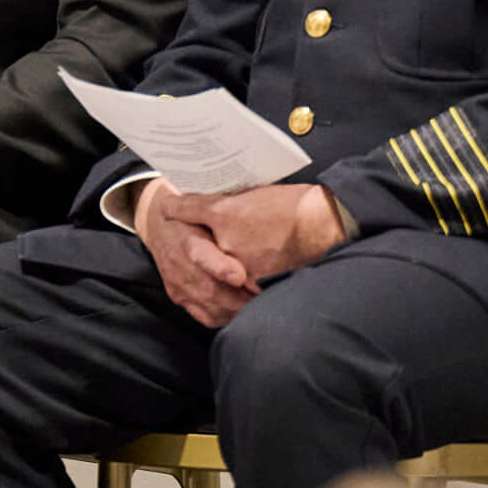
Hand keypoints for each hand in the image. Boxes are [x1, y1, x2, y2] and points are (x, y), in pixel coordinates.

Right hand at [133, 176, 256, 328]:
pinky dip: (228, 316)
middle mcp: (180, 266)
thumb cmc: (192, 218)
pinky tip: (242, 310)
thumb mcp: (205, 210)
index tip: (239, 275)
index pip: (200, 256)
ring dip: (238, 309)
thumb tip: (256, 223)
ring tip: (260, 304)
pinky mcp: (179, 298)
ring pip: (212, 307)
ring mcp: (178, 285)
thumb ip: (224, 219)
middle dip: (241, 297)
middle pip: (211, 290)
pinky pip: (207, 317)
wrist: (159, 228)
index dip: (220, 268)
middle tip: (266, 297)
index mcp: (189, 240)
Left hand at [159, 182, 348, 288]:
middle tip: (181, 244)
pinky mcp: (254, 283)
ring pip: (212, 272)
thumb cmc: (294, 204)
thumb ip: (230, 205)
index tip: (166, 208)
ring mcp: (238, 265)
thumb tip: (215, 208)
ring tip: (208, 270)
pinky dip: (231, 291)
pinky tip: (232, 288)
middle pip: (195, 246)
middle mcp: (225, 241)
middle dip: (188, 245)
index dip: (174, 209)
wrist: (322, 224)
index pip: (188, 210)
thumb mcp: (255, 195)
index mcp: (225, 213)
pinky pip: (233, 291)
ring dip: (207, 272)